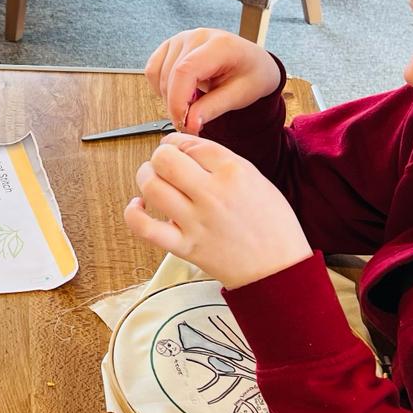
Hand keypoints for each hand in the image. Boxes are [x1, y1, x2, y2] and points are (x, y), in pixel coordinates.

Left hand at [124, 133, 310, 288]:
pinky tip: (139, 207)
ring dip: (145, 178)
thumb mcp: (256, 179)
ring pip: (151, 186)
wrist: (279, 270)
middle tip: (163, 162)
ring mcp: (196, 221)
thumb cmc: (272, 226)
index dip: (177, 142)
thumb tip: (187, 150)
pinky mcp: (185, 247)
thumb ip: (222, 162)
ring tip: (152, 180)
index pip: (190, 143)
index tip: (176, 147)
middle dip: (159, 156)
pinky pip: (145, 227)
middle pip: (164, 159)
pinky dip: (134, 214)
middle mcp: (212, 194)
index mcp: (234, 172)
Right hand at [143, 28, 281, 134]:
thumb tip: (189, 123)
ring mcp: (181, 39)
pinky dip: (161, 88)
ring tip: (193, 105)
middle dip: (175, 106)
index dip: (178, 101)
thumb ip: (213, 108)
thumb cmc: (252, 74)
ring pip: (158, 75)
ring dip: (169, 98)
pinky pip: (153, 70)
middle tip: (192, 123)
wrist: (253, 62)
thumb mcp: (241, 95)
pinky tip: (181, 94)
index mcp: (219, 44)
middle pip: (169, 76)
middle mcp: (197, 37)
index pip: (185, 71)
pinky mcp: (171, 46)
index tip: (183, 123)